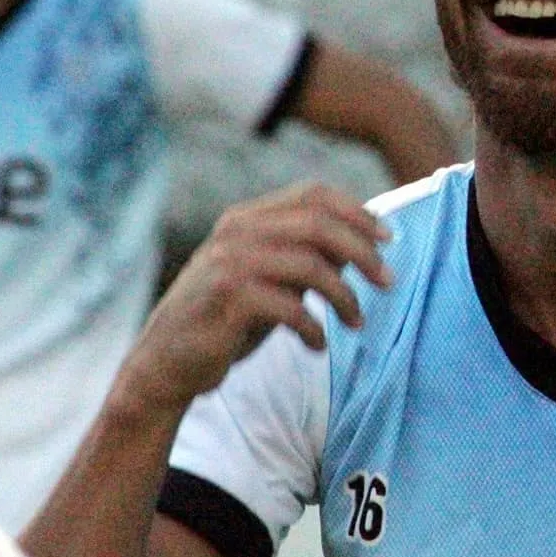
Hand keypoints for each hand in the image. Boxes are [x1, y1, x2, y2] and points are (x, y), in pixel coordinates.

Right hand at [120, 182, 392, 413]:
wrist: (166, 362)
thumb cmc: (226, 319)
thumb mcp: (269, 279)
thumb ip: (306, 257)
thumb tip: (365, 245)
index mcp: (248, 217)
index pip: (314, 194)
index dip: (357, 212)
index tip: (388, 239)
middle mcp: (237, 230)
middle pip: (319, 224)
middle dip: (363, 251)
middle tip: (388, 282)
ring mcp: (229, 262)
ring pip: (311, 264)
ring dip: (344, 296)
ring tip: (357, 322)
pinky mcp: (226, 298)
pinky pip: (290, 307)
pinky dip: (313, 329)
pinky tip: (317, 347)